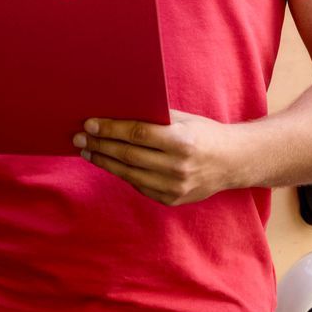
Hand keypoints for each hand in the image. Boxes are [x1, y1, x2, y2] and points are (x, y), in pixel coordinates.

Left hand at [70, 110, 250, 205]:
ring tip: (87, 151)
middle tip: (78, 138)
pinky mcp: (172, 200)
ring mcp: (175, 187)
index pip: (137, 134)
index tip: (89, 124)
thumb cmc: (204, 133)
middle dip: (100, 145)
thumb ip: (153, 118)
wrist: (233, 162)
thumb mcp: (183, 119)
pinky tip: (109, 163)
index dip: (110, 129)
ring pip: (129, 174)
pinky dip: (122, 174)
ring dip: (104, 161)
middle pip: (128, 155)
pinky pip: (139, 186)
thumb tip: (115, 112)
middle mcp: (178, 167)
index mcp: (182, 142)